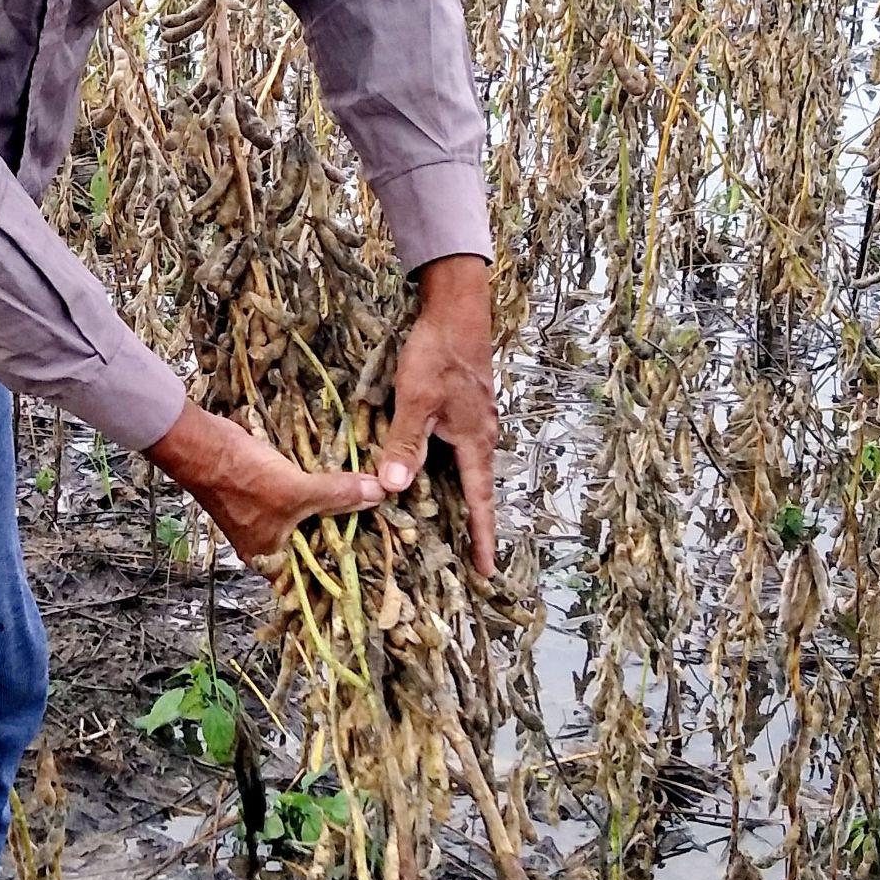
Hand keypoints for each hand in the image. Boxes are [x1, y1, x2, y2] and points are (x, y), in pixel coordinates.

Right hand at [145, 399, 383, 565]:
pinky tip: (342, 477)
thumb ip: (338, 495)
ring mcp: (265, 515)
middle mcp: (268, 543)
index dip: (345, 563)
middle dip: (343, 528)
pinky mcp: (266, 490)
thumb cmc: (243, 479)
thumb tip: (379, 493)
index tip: (379, 551)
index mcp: (271, 559)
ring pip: (308, 516)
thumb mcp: (296, 491)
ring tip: (370, 498)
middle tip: (382, 519)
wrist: (202, 443)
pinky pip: (300, 495)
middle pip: (315, 541)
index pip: (314, 573)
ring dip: (333, 505)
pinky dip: (318, 488)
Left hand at [376, 255, 499, 575]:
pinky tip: (430, 466)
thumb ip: (405, 443)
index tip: (485, 572)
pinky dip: (447, 466)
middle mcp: (481, 435)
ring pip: (465, 467)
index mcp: (475, 442)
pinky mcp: (465, 404)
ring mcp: (475, 419)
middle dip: (469, 522)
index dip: (480, 537)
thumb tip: (394, 489)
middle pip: (475, 488)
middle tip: (461, 557)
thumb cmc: (438, 354)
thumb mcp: (416, 399)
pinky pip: (457, 447)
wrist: (456, 308)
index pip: (479, 501)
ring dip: (457, 494)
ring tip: (443, 521)